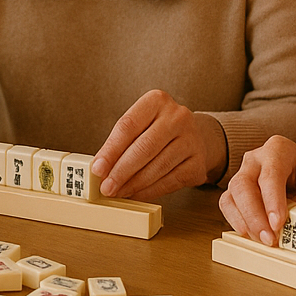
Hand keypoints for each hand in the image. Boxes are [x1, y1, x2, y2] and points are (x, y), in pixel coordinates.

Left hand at [91, 89, 223, 199]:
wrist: (193, 136)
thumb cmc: (157, 130)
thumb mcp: (139, 125)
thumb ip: (120, 143)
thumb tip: (100, 169)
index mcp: (157, 101)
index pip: (128, 126)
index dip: (110, 150)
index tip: (97, 169)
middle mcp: (178, 117)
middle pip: (144, 148)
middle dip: (121, 171)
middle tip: (106, 187)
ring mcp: (192, 139)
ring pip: (158, 167)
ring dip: (134, 184)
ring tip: (118, 192)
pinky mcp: (198, 162)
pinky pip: (171, 181)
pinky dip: (150, 191)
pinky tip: (137, 194)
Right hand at [218, 136, 295, 246]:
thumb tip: (293, 227)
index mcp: (279, 149)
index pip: (270, 175)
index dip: (272, 201)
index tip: (278, 223)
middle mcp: (256, 158)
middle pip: (243, 185)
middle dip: (254, 215)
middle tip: (269, 238)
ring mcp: (243, 172)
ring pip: (232, 196)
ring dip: (245, 221)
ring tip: (263, 239)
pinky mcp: (237, 190)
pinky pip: (228, 205)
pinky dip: (236, 221)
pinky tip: (250, 234)